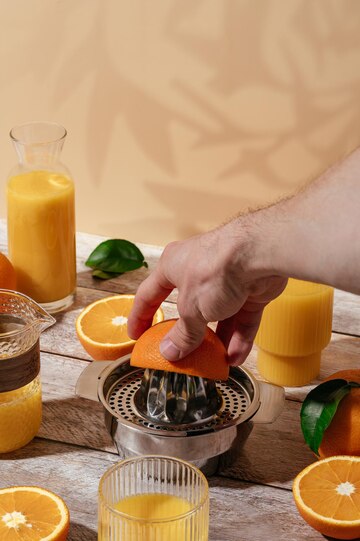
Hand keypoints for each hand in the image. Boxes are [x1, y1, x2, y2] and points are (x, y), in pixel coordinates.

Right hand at [128, 222, 286, 363]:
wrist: (259, 255)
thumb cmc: (214, 269)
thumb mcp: (191, 309)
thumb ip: (182, 334)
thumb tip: (169, 352)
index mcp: (173, 266)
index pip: (149, 294)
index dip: (141, 316)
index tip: (137, 336)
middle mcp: (198, 270)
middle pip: (189, 307)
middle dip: (189, 334)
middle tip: (183, 356)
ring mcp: (227, 278)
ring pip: (220, 315)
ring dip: (218, 340)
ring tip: (214, 362)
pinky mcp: (252, 288)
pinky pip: (242, 318)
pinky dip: (239, 337)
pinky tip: (235, 357)